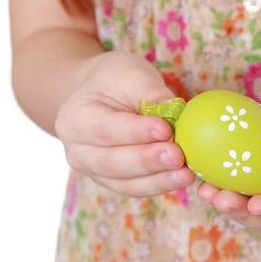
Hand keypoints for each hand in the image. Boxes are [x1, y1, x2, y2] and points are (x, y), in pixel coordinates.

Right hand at [55, 51, 195, 196]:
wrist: (103, 94)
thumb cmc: (115, 80)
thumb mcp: (129, 73)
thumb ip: (149, 91)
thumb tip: (176, 110)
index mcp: (74, 119)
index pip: (104, 129)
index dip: (135, 132)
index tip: (165, 129)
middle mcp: (78, 151)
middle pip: (112, 162)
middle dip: (148, 161)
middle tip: (178, 156)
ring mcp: (95, 171)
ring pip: (125, 183)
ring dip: (159, 180)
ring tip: (186, 174)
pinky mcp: (115, 182)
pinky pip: (137, 188)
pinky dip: (161, 185)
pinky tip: (183, 178)